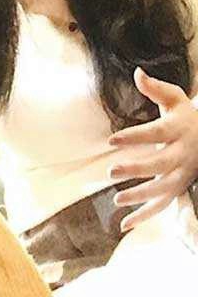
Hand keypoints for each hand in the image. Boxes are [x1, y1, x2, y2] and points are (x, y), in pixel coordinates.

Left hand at [107, 67, 197, 231]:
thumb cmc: (186, 116)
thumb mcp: (175, 99)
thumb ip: (156, 89)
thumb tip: (137, 73)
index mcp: (179, 131)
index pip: (155, 133)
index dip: (135, 136)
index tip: (112, 139)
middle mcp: (182, 155)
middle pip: (160, 165)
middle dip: (136, 169)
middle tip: (111, 171)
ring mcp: (182, 175)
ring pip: (163, 190)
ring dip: (140, 196)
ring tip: (117, 198)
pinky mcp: (179, 188)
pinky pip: (164, 205)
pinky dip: (145, 216)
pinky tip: (124, 224)